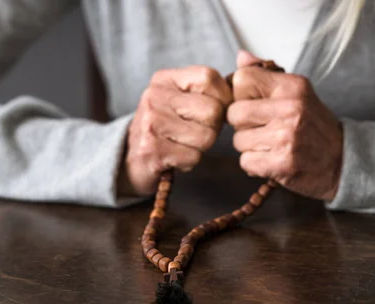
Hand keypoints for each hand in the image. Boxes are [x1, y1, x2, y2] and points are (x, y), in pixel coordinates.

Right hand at [119, 65, 232, 195]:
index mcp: (164, 79)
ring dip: (201, 147)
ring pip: (206, 136)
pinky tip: (175, 157)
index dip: (222, 97)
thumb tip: (245, 72)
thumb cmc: (165, 128)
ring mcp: (151, 122)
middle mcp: (154, 96)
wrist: (129, 158)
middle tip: (195, 132)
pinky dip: (189, 161)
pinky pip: (193, 157)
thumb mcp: (180, 98)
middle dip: (213, 127)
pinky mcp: (152, 149)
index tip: (214, 110)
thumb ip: (209, 86)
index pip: (209, 77)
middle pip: (213, 111)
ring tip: (183, 144)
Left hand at [227, 51, 342, 201]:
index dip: (241, 96)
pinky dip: (255, 166)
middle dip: (242, 125)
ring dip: (249, 147)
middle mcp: (291, 108)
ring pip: (239, 140)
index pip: (241, 79)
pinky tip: (272, 161)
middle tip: (262, 130)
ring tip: (271, 146)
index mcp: (292, 86)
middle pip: (235, 113)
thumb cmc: (313, 125)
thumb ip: (265, 76)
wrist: (341, 159)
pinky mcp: (283, 162)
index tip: (255, 105)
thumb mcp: (296, 93)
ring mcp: (287, 136)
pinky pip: (246, 162)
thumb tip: (241, 56)